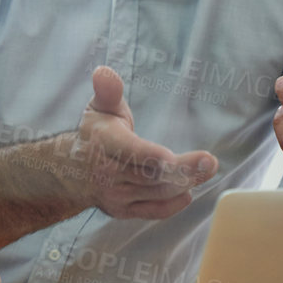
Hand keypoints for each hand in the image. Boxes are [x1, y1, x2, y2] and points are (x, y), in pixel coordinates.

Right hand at [75, 66, 216, 218]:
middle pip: (152, 175)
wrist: (72, 171)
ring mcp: (116, 195)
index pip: (132, 152)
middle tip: (210, 162)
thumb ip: (108, 91)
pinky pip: (153, 211)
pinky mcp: (124, 210)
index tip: (175, 156)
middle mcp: (109, 173)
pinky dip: (173, 205)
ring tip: (207, 169)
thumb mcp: (99, 108)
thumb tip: (105, 72)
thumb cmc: (95, 134)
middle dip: (184, 170)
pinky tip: (189, 192)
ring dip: (185, 183)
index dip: (154, 156)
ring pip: (157, 192)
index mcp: (105, 144)